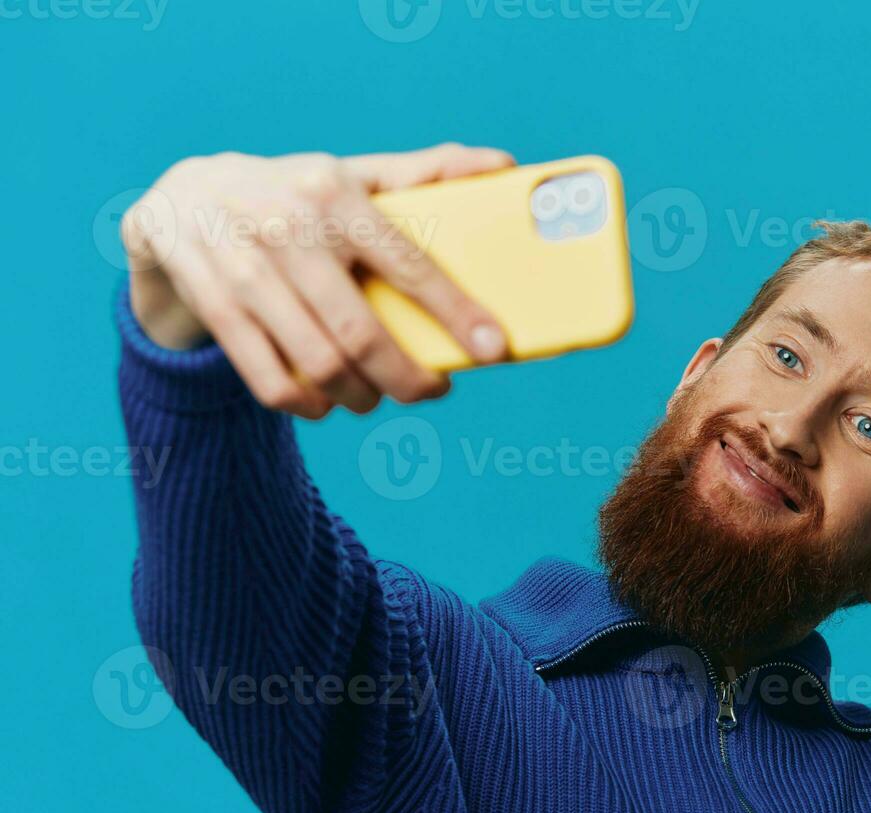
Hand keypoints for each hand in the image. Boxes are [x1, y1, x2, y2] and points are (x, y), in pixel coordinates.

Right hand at [122, 143, 515, 417]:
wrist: (183, 197)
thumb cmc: (294, 193)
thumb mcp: (352, 175)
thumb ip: (425, 173)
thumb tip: (503, 166)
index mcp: (335, 194)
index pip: (409, 263)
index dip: (456, 312)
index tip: (493, 349)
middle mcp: (288, 229)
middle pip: (361, 332)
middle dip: (407, 378)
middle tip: (431, 390)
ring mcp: (245, 270)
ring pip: (319, 362)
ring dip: (361, 396)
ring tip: (378, 397)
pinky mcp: (215, 305)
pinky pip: (269, 380)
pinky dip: (307, 404)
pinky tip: (326, 403)